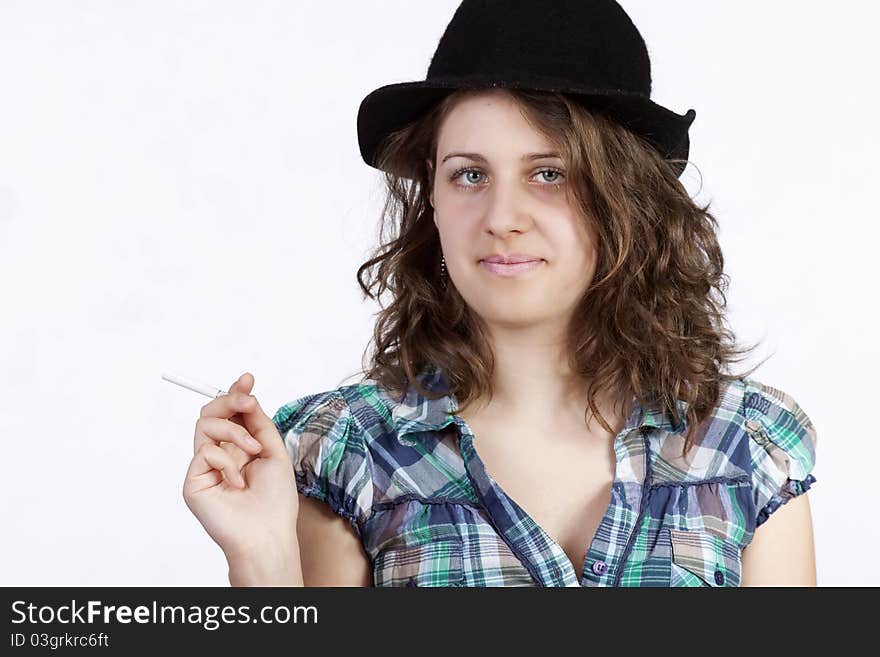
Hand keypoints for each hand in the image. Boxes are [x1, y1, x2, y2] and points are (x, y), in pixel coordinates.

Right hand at [182, 372, 299, 565]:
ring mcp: (205, 468)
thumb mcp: (274, 452)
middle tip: (247, 402)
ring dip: (234, 432)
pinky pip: (205, 451)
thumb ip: (259, 423)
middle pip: (212, 413)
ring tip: (253, 452)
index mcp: (240, 448)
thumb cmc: (275, 501)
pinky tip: (238, 482)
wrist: (267, 533)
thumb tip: (248, 396)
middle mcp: (220, 455)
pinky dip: (226, 461)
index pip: (231, 415)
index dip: (236, 394)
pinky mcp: (193, 481)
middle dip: (230, 401)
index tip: (247, 379)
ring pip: (205, 425)